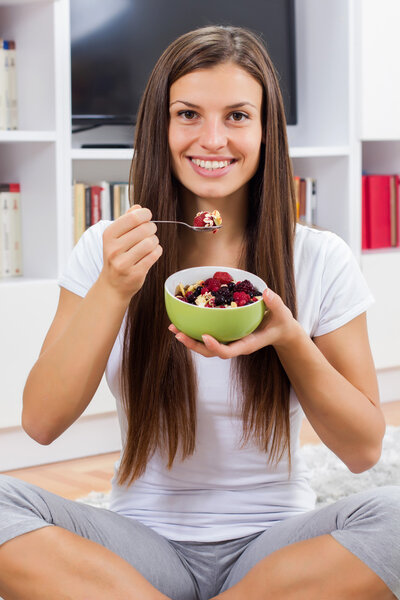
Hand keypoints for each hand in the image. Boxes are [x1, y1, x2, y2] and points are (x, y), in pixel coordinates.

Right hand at [99, 205, 162, 302]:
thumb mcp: (116, 238)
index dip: (145, 214)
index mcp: (108, 236)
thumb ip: (126, 220)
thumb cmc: (117, 256)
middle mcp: (114, 249)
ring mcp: (124, 263)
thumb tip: (138, 207)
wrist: (112, 285)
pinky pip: (154, 255)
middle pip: (145, 229)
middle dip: (152, 228)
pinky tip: (152, 252)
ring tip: (150, 244)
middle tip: (150, 232)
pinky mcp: (135, 273)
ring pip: (151, 242)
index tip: (147, 216)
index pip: (133, 217)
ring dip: (155, 241)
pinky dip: (157, 251)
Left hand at [169, 287, 299, 358]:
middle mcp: (235, 345)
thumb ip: (275, 303)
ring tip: (173, 328)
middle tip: (177, 333)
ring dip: (189, 339)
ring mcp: (229, 342)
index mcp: (247, 344)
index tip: (204, 337)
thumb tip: (267, 292)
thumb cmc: (281, 323)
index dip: (215, 346)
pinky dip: (194, 331)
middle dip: (193, 345)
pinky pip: (207, 336)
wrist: (280, 330)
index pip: (228, 351)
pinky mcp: (226, 335)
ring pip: (205, 347)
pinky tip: (183, 321)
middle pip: (210, 352)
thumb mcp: (282, 313)